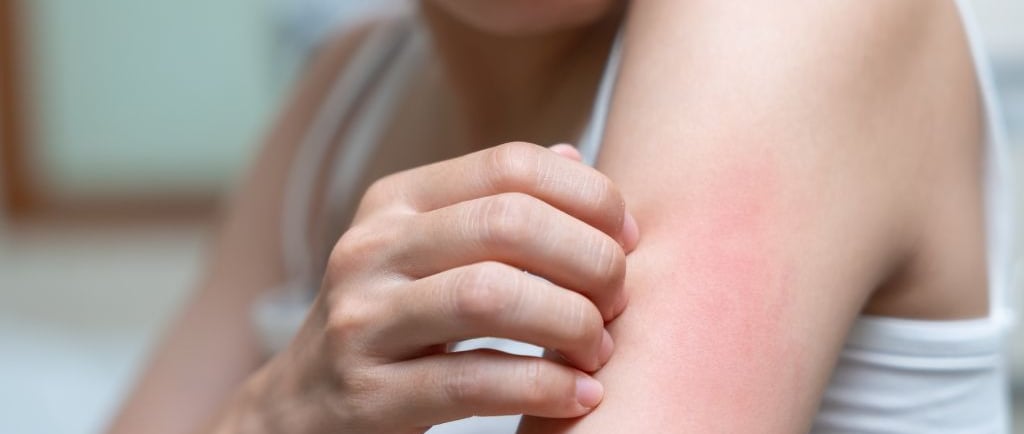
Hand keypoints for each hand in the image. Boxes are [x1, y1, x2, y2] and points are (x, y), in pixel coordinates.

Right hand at [238, 142, 638, 432]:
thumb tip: (575, 158)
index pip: (509, 166)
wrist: (301, 407)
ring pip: (491, 297)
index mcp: (395, 202)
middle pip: (506, 223)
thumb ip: (494, 204)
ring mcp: (362, 321)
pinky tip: (580, 394)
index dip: (587, 195)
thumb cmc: (391, 321)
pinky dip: (545, 387)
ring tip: (598, 347)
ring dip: (570, 322)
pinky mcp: (369, 396)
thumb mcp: (424, 249)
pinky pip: (474, 382)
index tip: (627, 237)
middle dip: (588, 259)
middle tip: (618, 298)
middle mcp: (372, 249)